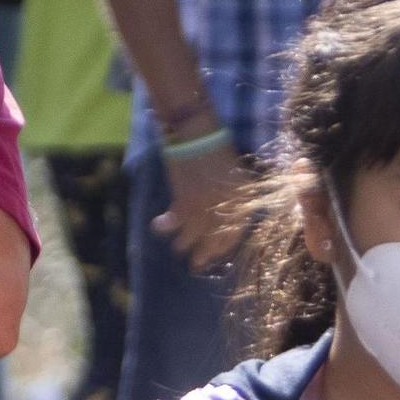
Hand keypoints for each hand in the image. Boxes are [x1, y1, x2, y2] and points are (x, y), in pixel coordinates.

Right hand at [153, 136, 249, 272]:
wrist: (198, 134)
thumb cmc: (219, 150)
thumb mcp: (237, 176)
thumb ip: (237, 198)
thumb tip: (230, 217)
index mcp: (241, 203)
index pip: (233, 235)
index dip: (222, 247)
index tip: (214, 253)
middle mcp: (225, 210)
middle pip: (214, 241)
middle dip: (204, 255)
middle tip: (196, 265)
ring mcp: (205, 207)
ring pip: (193, 236)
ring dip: (183, 245)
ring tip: (178, 249)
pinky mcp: (185, 201)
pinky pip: (175, 222)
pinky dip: (165, 226)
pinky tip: (158, 226)